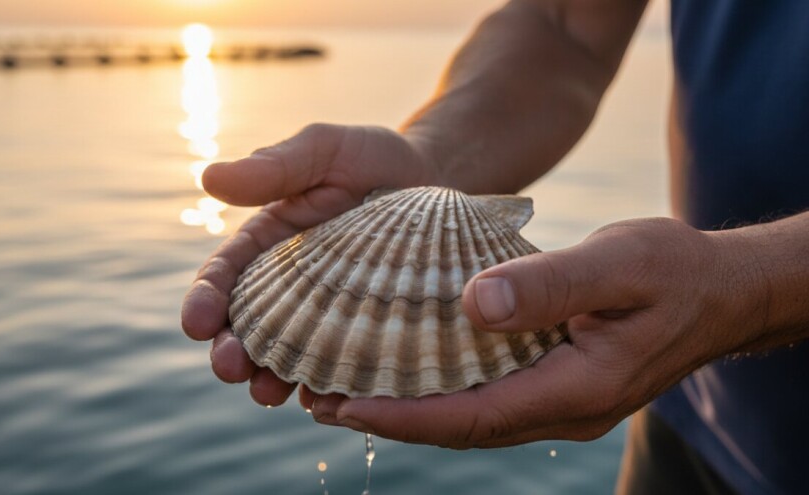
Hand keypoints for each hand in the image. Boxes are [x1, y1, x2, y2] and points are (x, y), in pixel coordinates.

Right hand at [181, 124, 438, 405]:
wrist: (439, 181)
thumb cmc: (376, 159)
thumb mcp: (325, 150)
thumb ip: (275, 165)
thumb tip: (209, 178)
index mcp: (268, 244)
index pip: (225, 276)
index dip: (205, 300)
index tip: (197, 322)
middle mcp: (289, 287)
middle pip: (246, 328)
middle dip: (230, 352)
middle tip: (229, 368)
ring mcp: (325, 317)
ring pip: (286, 358)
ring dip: (268, 379)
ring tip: (267, 394)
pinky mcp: (363, 336)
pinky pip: (340, 369)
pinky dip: (327, 388)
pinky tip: (325, 400)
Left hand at [303, 218, 766, 447]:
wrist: (722, 292)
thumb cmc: (676, 271)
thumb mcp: (619, 263)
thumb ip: (550, 284)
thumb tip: (473, 303)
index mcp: (577, 386)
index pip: (473, 416)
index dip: (405, 417)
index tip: (344, 405)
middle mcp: (563, 407)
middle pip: (461, 426)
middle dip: (391, 418)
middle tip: (322, 400)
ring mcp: (562, 401)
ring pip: (471, 416)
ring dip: (410, 408)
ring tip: (346, 391)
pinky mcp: (557, 384)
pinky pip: (488, 397)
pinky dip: (442, 389)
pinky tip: (409, 369)